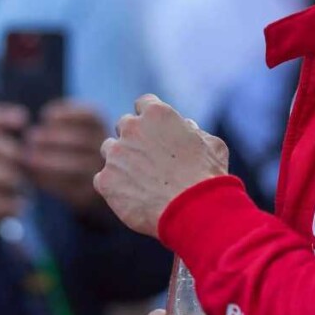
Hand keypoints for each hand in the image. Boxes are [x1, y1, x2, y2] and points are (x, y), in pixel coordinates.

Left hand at [25, 99, 106, 213]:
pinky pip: (68, 187)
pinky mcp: (88, 195)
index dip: (67, 114)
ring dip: (48, 161)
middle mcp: (106, 150)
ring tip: (27, 157)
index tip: (45, 116)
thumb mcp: (73, 129)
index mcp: (103, 128)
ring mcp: (99, 174)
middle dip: (53, 138)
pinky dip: (48, 180)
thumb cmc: (73, 147)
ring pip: (75, 166)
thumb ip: (57, 123)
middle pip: (81, 141)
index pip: (90, 116)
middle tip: (31, 137)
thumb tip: (24, 120)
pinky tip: (32, 175)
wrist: (91, 184)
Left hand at [94, 95, 228, 237]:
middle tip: (149, 159)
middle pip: (124, 125)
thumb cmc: (207, 177)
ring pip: (108, 149)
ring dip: (120, 160)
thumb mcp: (212, 144)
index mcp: (157, 113)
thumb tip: (185, 127)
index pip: (144, 103)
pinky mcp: (105, 180)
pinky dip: (114, 187)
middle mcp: (132, 128)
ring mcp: (115, 154)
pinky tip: (133, 198)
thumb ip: (193, 131)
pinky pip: (102, 179)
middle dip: (134, 138)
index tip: (155, 132)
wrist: (194, 211)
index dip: (150, 118)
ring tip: (140, 180)